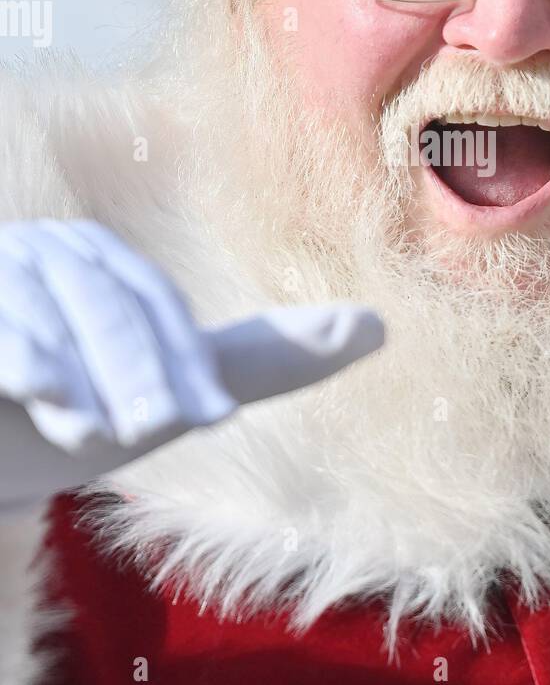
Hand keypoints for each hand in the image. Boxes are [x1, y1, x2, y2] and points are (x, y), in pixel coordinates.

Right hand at [0, 219, 383, 510]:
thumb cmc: (72, 420)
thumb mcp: (170, 392)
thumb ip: (264, 357)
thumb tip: (378, 325)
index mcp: (101, 266)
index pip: (152, 306)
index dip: (183, 359)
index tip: (210, 416)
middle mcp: (45, 255)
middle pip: (106, 303)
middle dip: (135, 368)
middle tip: (155, 426)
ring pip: (44, 313)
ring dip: (73, 374)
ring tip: (87, 429)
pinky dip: (17, 355)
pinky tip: (35, 391)